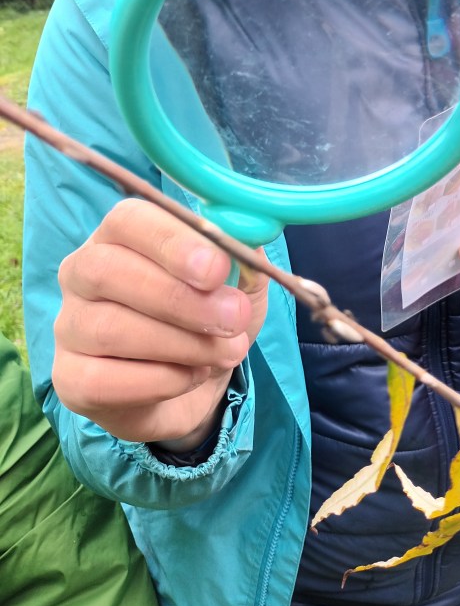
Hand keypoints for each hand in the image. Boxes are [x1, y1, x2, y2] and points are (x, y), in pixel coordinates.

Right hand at [53, 199, 268, 446]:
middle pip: (106, 271)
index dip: (171, 242)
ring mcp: (69, 326)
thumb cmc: (210, 317)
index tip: (217, 270)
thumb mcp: (240, 281)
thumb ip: (241, 256)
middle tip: (232, 318)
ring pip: (108, 328)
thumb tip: (244, 241)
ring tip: (226, 351)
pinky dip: (161, 380)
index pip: (127, 219)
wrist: (195, 386)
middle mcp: (83, 272)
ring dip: (181, 343)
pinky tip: (192, 375)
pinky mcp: (70, 379)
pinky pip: (103, 380)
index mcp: (122, 233)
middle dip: (179, 298)